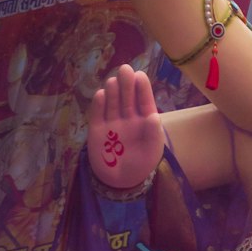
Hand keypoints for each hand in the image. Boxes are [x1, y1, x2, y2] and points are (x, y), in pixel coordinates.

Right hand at [87, 65, 163, 188]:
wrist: (120, 181)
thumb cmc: (140, 164)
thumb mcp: (151, 151)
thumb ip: (153, 134)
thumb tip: (154, 116)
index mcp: (145, 120)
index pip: (144, 101)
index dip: (142, 88)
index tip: (140, 75)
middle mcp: (128, 117)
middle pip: (127, 97)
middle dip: (126, 83)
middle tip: (125, 69)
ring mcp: (112, 122)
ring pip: (112, 102)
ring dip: (113, 91)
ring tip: (113, 82)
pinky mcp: (97, 129)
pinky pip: (97, 114)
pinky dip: (98, 105)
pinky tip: (101, 95)